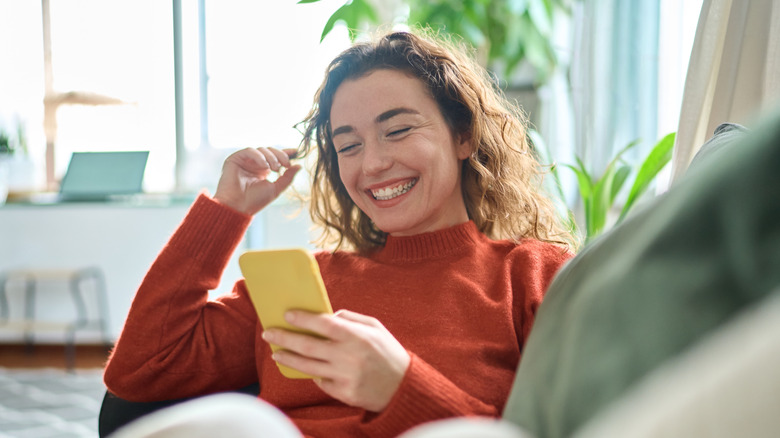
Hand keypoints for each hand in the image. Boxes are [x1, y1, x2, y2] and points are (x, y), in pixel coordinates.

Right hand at [213, 147, 300, 215]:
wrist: (238, 207)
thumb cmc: (255, 201)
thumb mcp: (276, 188)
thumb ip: (288, 177)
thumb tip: (299, 166)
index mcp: (263, 170)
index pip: (275, 157)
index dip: (285, 153)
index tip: (296, 151)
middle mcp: (254, 164)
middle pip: (270, 151)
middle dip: (280, 156)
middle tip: (286, 165)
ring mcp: (245, 161)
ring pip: (261, 149)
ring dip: (271, 157)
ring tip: (274, 169)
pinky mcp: (235, 159)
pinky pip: (249, 151)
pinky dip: (259, 156)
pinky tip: (264, 166)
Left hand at [262, 310, 410, 411]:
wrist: (403, 387)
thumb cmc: (388, 352)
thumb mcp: (376, 328)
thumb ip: (351, 318)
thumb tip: (327, 315)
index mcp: (356, 336)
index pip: (323, 324)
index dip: (303, 318)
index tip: (287, 314)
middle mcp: (348, 356)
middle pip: (307, 346)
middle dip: (285, 338)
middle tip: (269, 333)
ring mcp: (344, 377)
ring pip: (307, 366)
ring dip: (288, 358)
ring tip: (276, 353)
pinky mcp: (343, 393)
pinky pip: (320, 381)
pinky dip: (313, 373)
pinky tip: (307, 368)